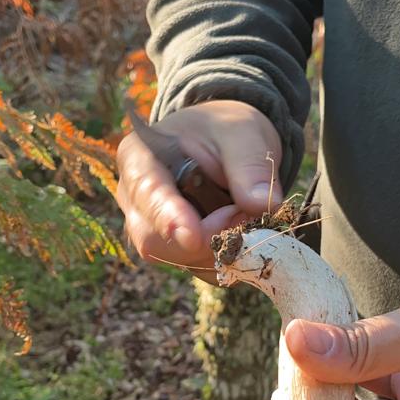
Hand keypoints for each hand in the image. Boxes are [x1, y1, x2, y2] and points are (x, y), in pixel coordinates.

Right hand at [116, 100, 281, 281]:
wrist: (227, 144)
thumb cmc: (225, 130)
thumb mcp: (242, 132)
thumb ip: (250, 166)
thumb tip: (264, 206)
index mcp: (138, 157)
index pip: (145, 193)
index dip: (168, 218)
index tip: (191, 237)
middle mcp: (135, 199)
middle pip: (155, 240)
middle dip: (206, 237)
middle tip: (245, 212)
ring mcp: (151, 229)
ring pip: (179, 260)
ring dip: (221, 249)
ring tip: (246, 213)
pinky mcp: (175, 250)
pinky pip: (199, 269)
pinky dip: (227, 259)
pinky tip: (242, 232)